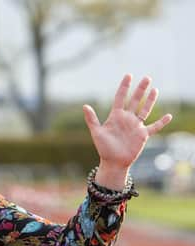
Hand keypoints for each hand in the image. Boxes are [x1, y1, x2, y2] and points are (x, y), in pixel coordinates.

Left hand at [82, 74, 171, 189]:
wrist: (113, 162)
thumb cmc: (103, 148)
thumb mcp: (96, 132)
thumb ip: (92, 119)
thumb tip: (85, 106)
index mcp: (116, 116)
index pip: (121, 97)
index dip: (124, 86)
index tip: (128, 75)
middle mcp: (127, 118)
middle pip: (135, 100)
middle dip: (140, 89)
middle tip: (147, 77)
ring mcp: (136, 126)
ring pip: (145, 110)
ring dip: (150, 100)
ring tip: (155, 89)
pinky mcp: (143, 135)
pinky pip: (154, 127)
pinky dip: (162, 122)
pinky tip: (169, 116)